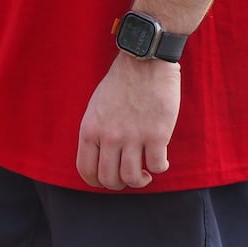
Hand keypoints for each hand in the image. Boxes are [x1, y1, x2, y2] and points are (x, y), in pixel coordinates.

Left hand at [76, 53, 180, 189]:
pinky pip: (156, 165)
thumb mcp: (95, 109)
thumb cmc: (121, 83)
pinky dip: (159, 169)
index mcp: (90, 131)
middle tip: (128, 178)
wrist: (145, 61)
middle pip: (109, 179)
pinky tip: (161, 163)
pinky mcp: (157, 134)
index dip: (96, 182)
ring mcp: (132, 137)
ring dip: (139, 182)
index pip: (86, 171)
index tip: (106, 181)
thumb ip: (95, 133)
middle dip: (118, 185)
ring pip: (132, 177)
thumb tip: (100, 157)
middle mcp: (108, 138)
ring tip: (145, 175)